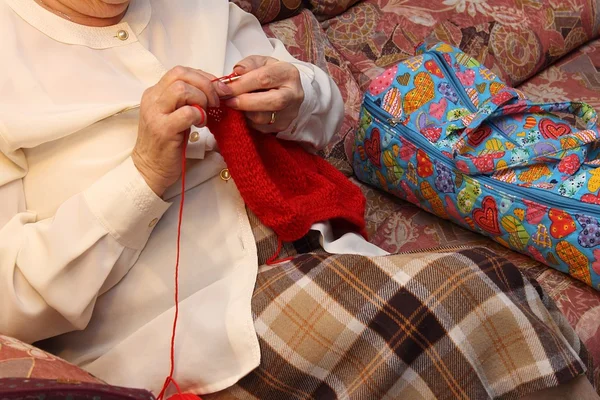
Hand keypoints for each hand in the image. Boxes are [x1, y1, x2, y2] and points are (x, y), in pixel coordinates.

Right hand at [132, 66, 232, 196]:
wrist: (149, 169)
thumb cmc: (167, 144)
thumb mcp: (175, 116)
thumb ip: (188, 100)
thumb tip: (215, 89)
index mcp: (155, 93)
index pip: (180, 71)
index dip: (203, 77)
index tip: (217, 90)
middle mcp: (152, 99)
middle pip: (181, 74)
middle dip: (206, 85)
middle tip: (216, 101)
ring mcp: (155, 114)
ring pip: (182, 89)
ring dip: (202, 99)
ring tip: (206, 114)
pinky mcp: (163, 130)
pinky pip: (187, 112)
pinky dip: (200, 116)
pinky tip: (201, 126)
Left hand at [224, 56, 303, 132]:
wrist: (286, 90)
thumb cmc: (272, 75)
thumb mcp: (261, 63)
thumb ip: (249, 64)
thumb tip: (237, 72)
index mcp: (288, 74)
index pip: (264, 79)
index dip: (242, 84)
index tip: (225, 87)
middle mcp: (293, 95)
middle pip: (272, 102)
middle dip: (246, 102)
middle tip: (228, 101)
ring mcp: (289, 113)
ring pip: (264, 118)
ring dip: (245, 112)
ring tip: (236, 104)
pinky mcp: (282, 126)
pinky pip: (260, 127)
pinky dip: (249, 120)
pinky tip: (245, 111)